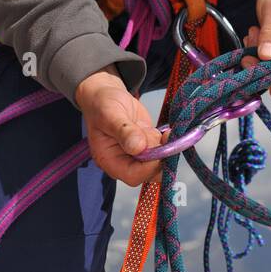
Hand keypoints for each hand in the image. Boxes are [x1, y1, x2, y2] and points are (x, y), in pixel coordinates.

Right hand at [74, 67, 165, 185]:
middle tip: (162, 135)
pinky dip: (168, 142)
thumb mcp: (110, 114)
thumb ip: (124, 131)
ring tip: (153, 129)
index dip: (149, 167)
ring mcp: (137, 156)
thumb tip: (137, 147)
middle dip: (160, 156)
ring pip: (160, 162)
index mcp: (109, 160)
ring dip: (164, 147)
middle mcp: (124, 162)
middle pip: (149, 173)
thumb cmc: (102, 105)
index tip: (158, 149)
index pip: (133, 176)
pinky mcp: (148, 147)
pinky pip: (164, 152)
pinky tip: (162, 131)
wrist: (106, 95)